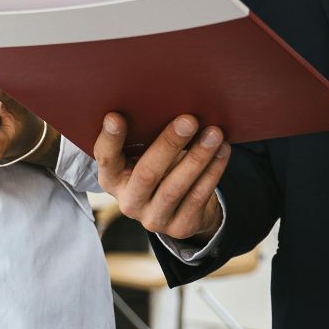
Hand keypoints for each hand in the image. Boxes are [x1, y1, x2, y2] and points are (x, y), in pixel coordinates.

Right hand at [92, 113, 228, 241]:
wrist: (179, 207)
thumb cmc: (158, 166)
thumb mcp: (143, 155)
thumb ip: (144, 136)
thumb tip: (168, 101)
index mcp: (112, 178)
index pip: (105, 158)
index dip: (110, 139)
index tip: (116, 116)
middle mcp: (128, 201)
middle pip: (147, 173)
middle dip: (169, 144)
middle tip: (189, 120)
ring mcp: (153, 218)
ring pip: (176, 187)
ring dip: (198, 158)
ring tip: (214, 133)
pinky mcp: (179, 226)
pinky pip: (197, 197)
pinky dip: (212, 171)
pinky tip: (222, 150)